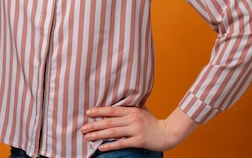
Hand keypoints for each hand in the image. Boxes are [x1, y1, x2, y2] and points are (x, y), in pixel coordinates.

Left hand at [80, 106, 196, 151]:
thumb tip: (118, 104)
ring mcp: (135, 130)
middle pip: (109, 121)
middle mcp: (132, 119)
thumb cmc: (154, 122)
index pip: (112, 110)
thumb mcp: (142, 111)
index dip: (99, 111)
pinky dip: (110, 145)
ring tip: (88, 137)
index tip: (88, 112)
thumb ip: (131, 108)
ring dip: (99, 135)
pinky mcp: (139, 140)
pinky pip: (122, 143)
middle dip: (94, 125)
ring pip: (113, 132)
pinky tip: (101, 147)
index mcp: (132, 110)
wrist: (168, 132)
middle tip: (83, 128)